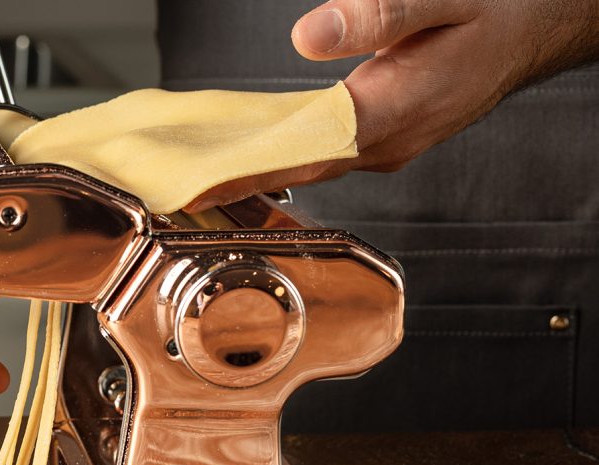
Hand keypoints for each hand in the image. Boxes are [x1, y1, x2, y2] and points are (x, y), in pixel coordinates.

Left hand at [187, 0, 598, 210]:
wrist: (538, 26)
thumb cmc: (497, 13)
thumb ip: (377, 16)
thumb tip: (309, 35)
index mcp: (394, 113)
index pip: (302, 153)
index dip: (246, 173)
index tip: (198, 190)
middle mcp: (386, 142)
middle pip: (295, 169)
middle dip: (236, 183)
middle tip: (178, 194)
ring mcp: (385, 145)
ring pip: (307, 165)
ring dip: (255, 174)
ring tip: (198, 181)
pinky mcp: (383, 135)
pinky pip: (321, 153)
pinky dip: (282, 156)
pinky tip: (251, 153)